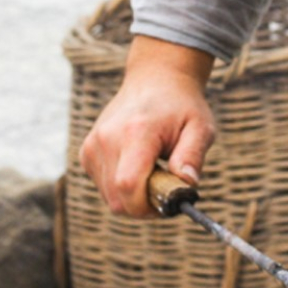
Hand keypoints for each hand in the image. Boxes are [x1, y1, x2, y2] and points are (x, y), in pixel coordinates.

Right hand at [79, 36, 215, 217]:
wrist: (155, 80)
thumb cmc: (181, 106)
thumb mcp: (200, 128)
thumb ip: (193, 156)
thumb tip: (187, 184)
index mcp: (136, 132)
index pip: (127, 186)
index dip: (146, 207)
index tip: (167, 203)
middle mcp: (107, 138)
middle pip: (117, 198)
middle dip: (143, 206)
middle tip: (165, 189)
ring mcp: (93, 144)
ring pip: (109, 197)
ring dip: (132, 197)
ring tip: (153, 173)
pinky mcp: (87, 151)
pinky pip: (102, 186)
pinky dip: (121, 187)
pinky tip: (137, 167)